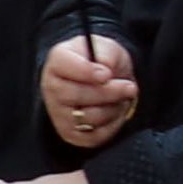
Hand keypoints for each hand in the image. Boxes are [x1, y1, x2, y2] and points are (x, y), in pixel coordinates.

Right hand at [41, 32, 141, 147]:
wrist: (103, 79)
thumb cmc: (102, 61)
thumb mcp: (108, 47)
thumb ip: (107, 54)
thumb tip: (107, 68)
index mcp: (57, 62)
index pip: (64, 65)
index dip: (86, 71)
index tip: (106, 74)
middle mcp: (52, 88)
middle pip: (79, 95)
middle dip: (111, 92)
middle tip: (130, 87)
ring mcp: (58, 113)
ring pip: (89, 117)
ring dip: (114, 107)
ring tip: (122, 98)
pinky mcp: (70, 134)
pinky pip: (95, 135)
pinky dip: (113, 124)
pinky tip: (116, 110)